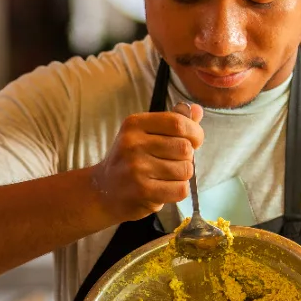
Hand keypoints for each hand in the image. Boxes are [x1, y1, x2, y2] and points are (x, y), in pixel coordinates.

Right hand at [91, 104, 203, 222]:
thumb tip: (198, 110)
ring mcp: (136, 168)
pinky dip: (178, 191)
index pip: (178, 123)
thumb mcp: (144, 135)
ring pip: (185, 170)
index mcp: (135, 124)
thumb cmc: (129, 161)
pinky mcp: (142, 190)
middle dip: (187, 158)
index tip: (194, 142)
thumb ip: (173, 122)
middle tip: (174, 163)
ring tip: (166, 177)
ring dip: (182, 176)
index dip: (195, 133)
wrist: (103, 191)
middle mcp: (133, 143)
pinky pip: (180, 189)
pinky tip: (164, 190)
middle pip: (185, 148)